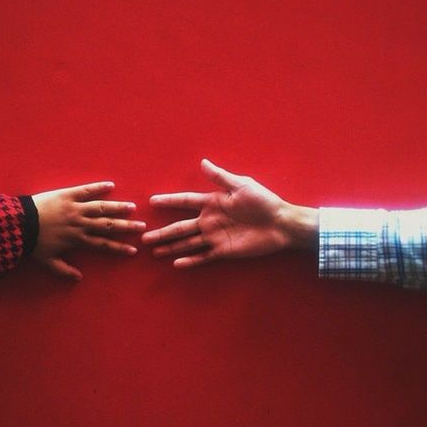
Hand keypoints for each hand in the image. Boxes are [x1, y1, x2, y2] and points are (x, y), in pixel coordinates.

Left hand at [31, 181, 145, 279]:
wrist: (19, 223)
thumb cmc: (32, 243)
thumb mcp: (47, 262)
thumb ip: (64, 271)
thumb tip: (79, 279)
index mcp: (78, 239)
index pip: (103, 245)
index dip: (119, 248)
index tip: (133, 250)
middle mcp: (81, 223)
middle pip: (108, 225)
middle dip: (127, 227)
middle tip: (142, 227)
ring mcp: (75, 208)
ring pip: (101, 207)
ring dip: (118, 207)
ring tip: (132, 207)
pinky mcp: (68, 194)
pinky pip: (86, 190)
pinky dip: (99, 187)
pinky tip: (111, 185)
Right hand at [142, 159, 317, 267]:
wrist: (281, 223)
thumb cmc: (263, 201)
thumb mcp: (242, 185)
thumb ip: (220, 177)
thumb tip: (202, 162)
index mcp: (213, 202)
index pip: (185, 201)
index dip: (169, 201)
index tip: (152, 202)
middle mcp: (210, 220)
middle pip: (181, 227)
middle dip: (163, 232)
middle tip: (144, 236)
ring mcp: (215, 236)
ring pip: (188, 242)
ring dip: (171, 246)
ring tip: (154, 251)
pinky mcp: (224, 250)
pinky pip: (204, 256)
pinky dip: (190, 260)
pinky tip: (176, 263)